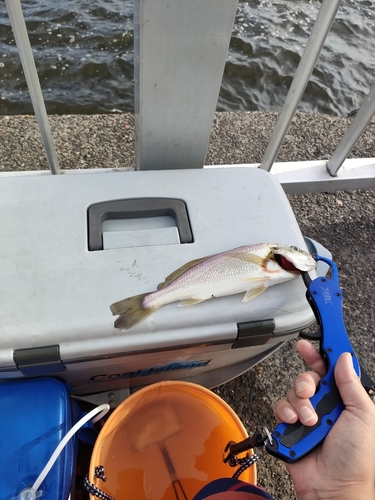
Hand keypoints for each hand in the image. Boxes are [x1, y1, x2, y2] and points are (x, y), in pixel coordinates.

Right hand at [274, 339, 374, 499]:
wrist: (334, 488)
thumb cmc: (356, 459)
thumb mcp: (363, 416)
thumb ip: (351, 384)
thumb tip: (344, 358)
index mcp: (343, 400)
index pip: (329, 369)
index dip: (319, 354)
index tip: (309, 342)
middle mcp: (323, 405)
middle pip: (307, 377)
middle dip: (306, 382)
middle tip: (311, 392)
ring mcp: (305, 416)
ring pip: (292, 392)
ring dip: (299, 404)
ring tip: (309, 421)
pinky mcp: (289, 427)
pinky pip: (280, 408)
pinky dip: (286, 415)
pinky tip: (295, 425)